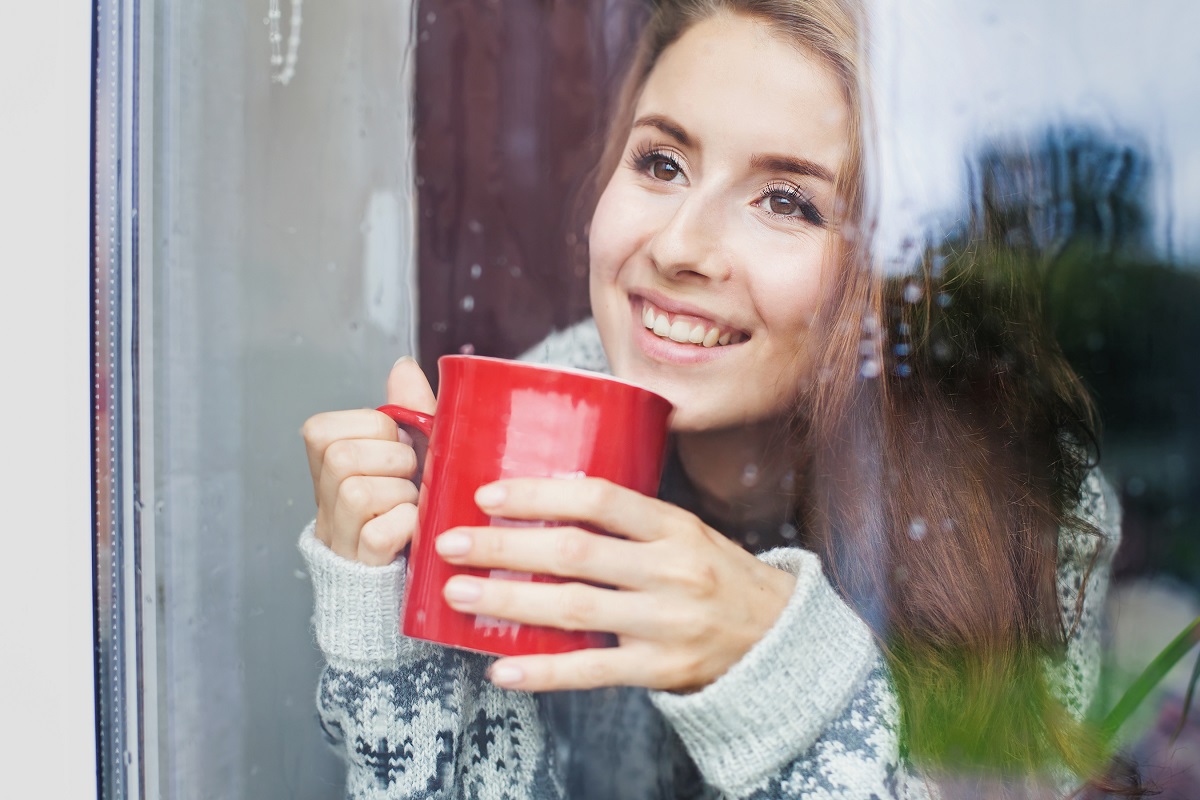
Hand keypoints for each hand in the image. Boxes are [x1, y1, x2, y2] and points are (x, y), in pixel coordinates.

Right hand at [301, 357, 434, 565]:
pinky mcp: (362, 567)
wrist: (423, 570)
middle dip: (392, 459)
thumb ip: (408, 409)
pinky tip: (418, 528)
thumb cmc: (416, 504)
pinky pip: (378, 535)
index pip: (323, 429)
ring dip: (402, 494)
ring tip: (416, 503)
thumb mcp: (415, 452)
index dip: (373, 430)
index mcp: (328, 467)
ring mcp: (339, 537)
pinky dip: (408, 526)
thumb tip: (402, 367)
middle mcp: (323, 502)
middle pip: (340, 457)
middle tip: (411, 476)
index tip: (395, 446)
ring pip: (356, 493)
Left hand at [433, 477, 797, 692]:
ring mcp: (666, 623)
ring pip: (575, 609)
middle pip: (575, 553)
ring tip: (458, 593)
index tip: (488, 495)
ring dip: (510, 600)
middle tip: (450, 542)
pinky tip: (502, 668)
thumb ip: (628, 519)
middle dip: (505, 546)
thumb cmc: (715, 574)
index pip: (600, 499)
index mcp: (674, 526)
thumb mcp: (685, 531)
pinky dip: (544, 672)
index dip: (539, 495)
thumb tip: (545, 496)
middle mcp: (671, 570)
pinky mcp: (660, 670)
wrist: (777, 635)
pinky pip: (593, 672)